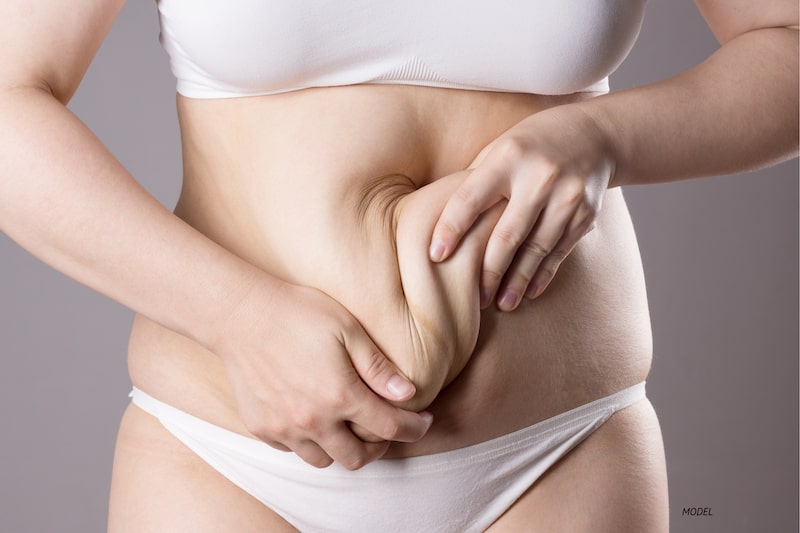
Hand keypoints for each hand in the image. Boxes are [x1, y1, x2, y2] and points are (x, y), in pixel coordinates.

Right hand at [214, 278, 432, 469]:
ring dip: (341, 448)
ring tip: (347, 426)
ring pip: (322, 461)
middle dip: (379, 448)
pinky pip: (292, 450)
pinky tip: (312, 417)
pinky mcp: (261, 427)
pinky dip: (308, 441)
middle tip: (384, 428)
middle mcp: (312, 421)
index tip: (422, 422)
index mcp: (339, 395)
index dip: (413, 429)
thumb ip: (377, 366)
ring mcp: (283, 428)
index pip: (389, 428)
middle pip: (357, 458)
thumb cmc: (298, 313)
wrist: (239, 314)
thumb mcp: (347, 329)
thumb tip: (407, 393)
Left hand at [429, 104, 614, 310]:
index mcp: (507, 157)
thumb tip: (437, 218)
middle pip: (507, 235)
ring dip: (517, 281)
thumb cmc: (530, 146)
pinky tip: (528, 292)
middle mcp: (539, 176)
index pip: (471, 198)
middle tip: (475, 299)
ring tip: (501, 305)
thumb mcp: (500, 149)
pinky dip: (543, 274)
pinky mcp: (586, 213)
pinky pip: (560, 251)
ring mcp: (566, 196)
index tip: (435, 255)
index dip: (450, 228)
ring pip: (536, 249)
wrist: (595, 134)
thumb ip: (475, 180)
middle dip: (489, 271)